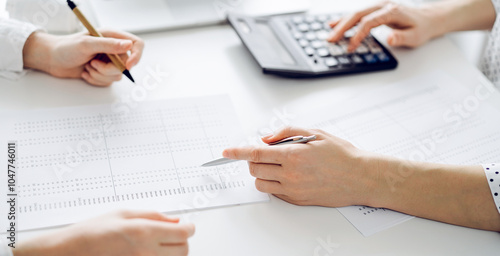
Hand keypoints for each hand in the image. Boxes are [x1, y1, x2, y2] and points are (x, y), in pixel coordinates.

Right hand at [13, 210, 194, 255]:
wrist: (70, 252)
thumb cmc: (92, 232)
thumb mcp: (124, 213)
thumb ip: (154, 215)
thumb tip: (174, 220)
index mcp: (144, 232)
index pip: (184, 233)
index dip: (189, 228)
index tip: (187, 226)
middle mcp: (146, 252)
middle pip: (184, 250)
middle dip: (181, 240)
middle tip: (171, 234)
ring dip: (172, 252)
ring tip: (157, 244)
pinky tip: (148, 252)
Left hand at [23, 29, 143, 85]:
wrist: (52, 59)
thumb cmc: (65, 47)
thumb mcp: (86, 43)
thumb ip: (108, 44)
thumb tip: (128, 45)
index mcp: (112, 37)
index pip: (136, 44)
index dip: (136, 56)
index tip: (128, 66)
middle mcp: (113, 49)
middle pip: (126, 65)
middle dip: (108, 69)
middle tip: (93, 64)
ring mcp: (109, 62)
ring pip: (117, 76)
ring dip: (100, 75)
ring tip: (87, 67)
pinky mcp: (103, 73)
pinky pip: (108, 82)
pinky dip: (96, 80)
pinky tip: (85, 72)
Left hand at [222, 127, 378, 206]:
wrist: (361, 178)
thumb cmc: (341, 154)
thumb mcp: (314, 133)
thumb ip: (286, 132)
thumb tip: (266, 138)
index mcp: (294, 155)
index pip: (256, 153)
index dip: (237, 152)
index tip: (226, 152)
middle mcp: (291, 175)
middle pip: (255, 169)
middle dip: (253, 160)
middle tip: (264, 152)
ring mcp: (294, 190)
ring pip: (261, 183)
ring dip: (261, 173)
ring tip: (276, 164)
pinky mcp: (297, 200)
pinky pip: (274, 192)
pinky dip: (273, 182)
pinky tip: (286, 174)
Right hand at [327, 1, 442, 50]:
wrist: (428, 18)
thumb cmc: (421, 28)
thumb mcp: (415, 36)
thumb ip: (401, 38)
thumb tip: (389, 39)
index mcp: (391, 11)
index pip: (369, 22)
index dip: (358, 34)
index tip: (351, 47)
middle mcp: (382, 5)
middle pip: (357, 15)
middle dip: (342, 28)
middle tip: (331, 39)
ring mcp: (378, 6)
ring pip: (355, 13)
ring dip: (341, 24)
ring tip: (329, 35)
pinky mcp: (375, 10)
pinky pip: (358, 14)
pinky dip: (345, 20)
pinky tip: (334, 24)